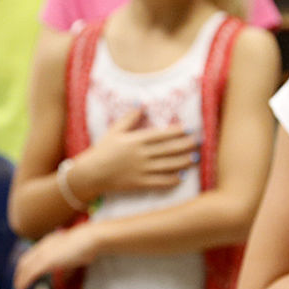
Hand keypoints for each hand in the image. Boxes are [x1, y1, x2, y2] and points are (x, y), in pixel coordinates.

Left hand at [14, 224, 100, 288]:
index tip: (24, 273)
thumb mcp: (74, 253)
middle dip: (20, 272)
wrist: (90, 238)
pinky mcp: (46, 261)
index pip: (32, 254)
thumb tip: (68, 271)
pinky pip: (30, 273)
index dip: (26, 265)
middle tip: (18, 283)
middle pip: (25, 260)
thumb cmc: (87, 244)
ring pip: (25, 267)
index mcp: (49, 242)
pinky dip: (23, 282)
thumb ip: (67, 261)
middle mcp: (43, 246)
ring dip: (19, 279)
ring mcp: (44, 253)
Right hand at [73, 108, 196, 196]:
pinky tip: (181, 177)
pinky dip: (172, 180)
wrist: (90, 174)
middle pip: (168, 149)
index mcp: (135, 141)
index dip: (176, 132)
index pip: (161, 135)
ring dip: (183, 162)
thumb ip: (129, 118)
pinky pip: (160, 182)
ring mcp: (141, 171)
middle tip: (198, 142)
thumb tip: (141, 104)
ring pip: (167, 166)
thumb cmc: (102, 151)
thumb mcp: (114, 131)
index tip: (188, 129)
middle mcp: (141, 155)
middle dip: (185, 145)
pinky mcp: (140, 184)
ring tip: (195, 158)